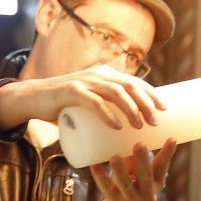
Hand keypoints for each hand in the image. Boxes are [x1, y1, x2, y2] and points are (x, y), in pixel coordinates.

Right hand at [0, 64, 166, 131]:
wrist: (34, 98)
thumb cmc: (66, 104)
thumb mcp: (91, 99)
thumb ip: (106, 105)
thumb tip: (129, 125)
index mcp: (106, 75)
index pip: (135, 82)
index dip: (153, 94)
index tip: (166, 109)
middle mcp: (98, 74)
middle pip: (130, 86)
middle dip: (146, 103)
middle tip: (156, 121)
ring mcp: (85, 81)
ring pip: (116, 93)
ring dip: (131, 109)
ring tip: (140, 125)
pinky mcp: (71, 92)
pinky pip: (94, 102)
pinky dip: (107, 114)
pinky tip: (117, 125)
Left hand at [93, 139, 176, 200]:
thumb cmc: (131, 194)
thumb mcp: (138, 181)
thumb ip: (133, 164)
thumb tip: (125, 142)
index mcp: (155, 185)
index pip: (162, 168)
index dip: (167, 153)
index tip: (171, 138)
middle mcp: (146, 194)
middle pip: (145, 176)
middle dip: (142, 160)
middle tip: (140, 144)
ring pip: (125, 184)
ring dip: (120, 171)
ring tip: (115, 157)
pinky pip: (106, 188)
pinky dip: (100, 176)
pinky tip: (94, 165)